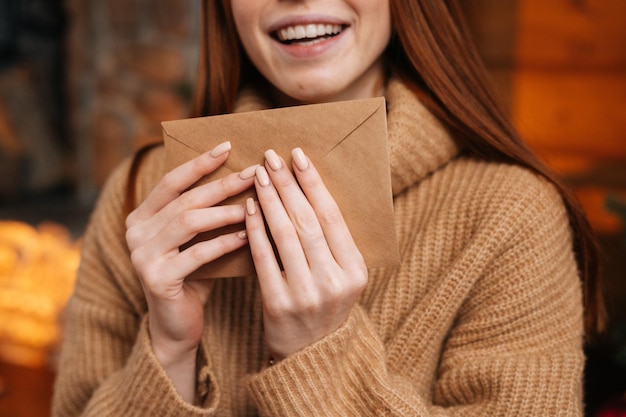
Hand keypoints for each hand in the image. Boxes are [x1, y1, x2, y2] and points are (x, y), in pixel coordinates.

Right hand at [125, 141, 255, 399]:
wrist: (176, 325)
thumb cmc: (194, 276)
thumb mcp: (196, 239)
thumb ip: (205, 213)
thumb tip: (244, 176)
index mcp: (142, 216)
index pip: (172, 181)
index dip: (199, 163)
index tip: (228, 146)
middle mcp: (136, 232)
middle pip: (184, 199)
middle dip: (222, 184)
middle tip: (253, 173)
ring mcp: (142, 256)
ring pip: (188, 222)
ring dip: (225, 211)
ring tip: (254, 204)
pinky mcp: (156, 279)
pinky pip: (196, 254)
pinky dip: (223, 242)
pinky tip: (247, 235)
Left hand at [245, 148, 367, 360]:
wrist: (310, 356)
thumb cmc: (324, 305)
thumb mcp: (342, 278)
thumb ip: (332, 243)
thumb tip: (309, 190)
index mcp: (356, 270)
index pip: (332, 217)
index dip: (314, 183)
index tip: (298, 156)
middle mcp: (335, 281)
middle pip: (307, 221)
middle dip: (288, 184)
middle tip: (271, 156)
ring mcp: (306, 294)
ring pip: (285, 235)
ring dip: (270, 200)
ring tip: (258, 174)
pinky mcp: (278, 304)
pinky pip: (263, 258)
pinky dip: (254, 229)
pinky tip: (248, 206)